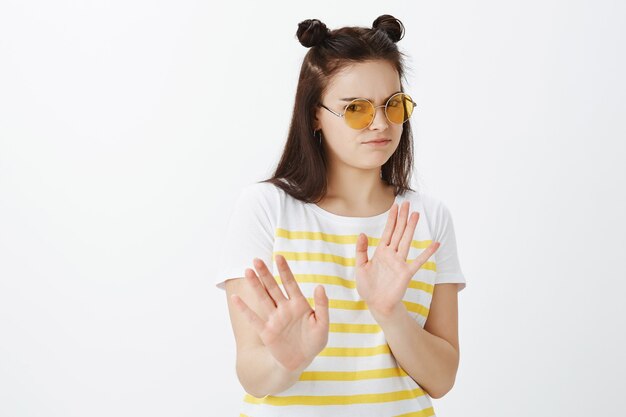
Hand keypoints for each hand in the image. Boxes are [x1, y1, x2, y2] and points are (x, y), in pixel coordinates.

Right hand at [230, 254, 329, 371]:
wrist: (301, 361)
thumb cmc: (314, 342)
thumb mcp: (322, 324)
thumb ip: (322, 305)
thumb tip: (320, 286)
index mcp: (299, 304)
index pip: (290, 283)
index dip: (284, 271)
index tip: (279, 256)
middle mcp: (285, 308)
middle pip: (273, 288)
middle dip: (265, 274)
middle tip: (257, 259)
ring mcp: (274, 319)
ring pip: (263, 299)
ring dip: (256, 285)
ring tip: (248, 271)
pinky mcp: (266, 331)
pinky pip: (253, 319)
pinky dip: (244, 309)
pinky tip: (235, 298)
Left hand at [355, 201, 439, 315]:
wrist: (376, 304)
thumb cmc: (368, 287)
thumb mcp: (360, 266)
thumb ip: (361, 250)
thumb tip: (362, 233)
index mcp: (381, 252)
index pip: (388, 231)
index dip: (392, 219)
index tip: (395, 206)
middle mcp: (392, 254)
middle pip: (399, 232)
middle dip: (403, 218)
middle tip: (407, 203)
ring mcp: (400, 262)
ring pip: (406, 241)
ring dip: (411, 228)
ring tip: (417, 214)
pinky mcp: (406, 273)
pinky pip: (418, 261)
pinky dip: (427, 252)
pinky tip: (436, 244)